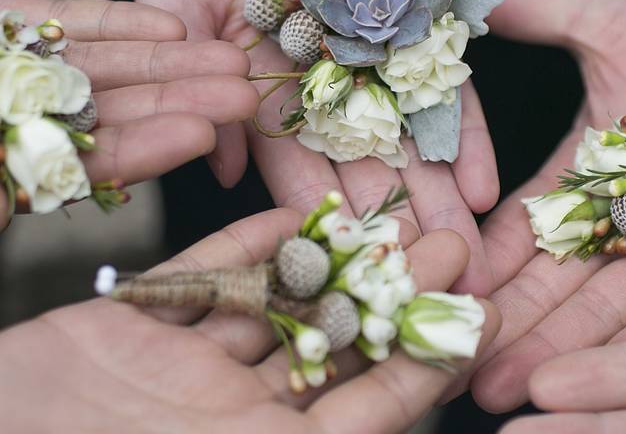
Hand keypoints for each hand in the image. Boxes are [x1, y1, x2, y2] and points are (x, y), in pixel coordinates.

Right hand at [0, 0, 256, 231]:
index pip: (78, 163)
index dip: (143, 149)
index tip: (202, 134)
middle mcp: (5, 119)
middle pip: (110, 114)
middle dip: (179, 102)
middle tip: (247, 94)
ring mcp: (4, 66)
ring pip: (102, 66)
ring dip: (167, 60)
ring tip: (228, 53)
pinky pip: (64, 20)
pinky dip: (115, 20)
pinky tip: (171, 20)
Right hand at [0, 209, 499, 432]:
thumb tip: (422, 418)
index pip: (376, 406)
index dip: (434, 360)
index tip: (489, 311)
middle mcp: (239, 417)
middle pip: (337, 347)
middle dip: (396, 295)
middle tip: (453, 242)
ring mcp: (186, 370)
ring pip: (280, 304)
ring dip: (336, 261)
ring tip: (392, 214)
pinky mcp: (135, 327)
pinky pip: (207, 278)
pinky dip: (251, 245)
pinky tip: (299, 212)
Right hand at [136, 0, 498, 292]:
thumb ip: (188, 60)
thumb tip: (218, 161)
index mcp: (266, 106)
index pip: (295, 173)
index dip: (323, 220)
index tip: (351, 269)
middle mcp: (328, 103)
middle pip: (363, 175)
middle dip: (394, 226)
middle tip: (425, 280)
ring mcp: (378, 77)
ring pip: (413, 148)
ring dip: (440, 200)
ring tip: (467, 250)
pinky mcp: (421, 43)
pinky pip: (449, 95)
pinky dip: (468, 140)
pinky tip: (488, 187)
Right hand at [459, 0, 625, 409]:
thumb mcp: (615, 19)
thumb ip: (539, 9)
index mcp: (590, 171)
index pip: (527, 223)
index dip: (486, 255)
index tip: (442, 280)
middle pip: (561, 280)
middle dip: (511, 321)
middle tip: (454, 359)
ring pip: (616, 306)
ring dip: (563, 347)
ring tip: (504, 380)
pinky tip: (598, 373)